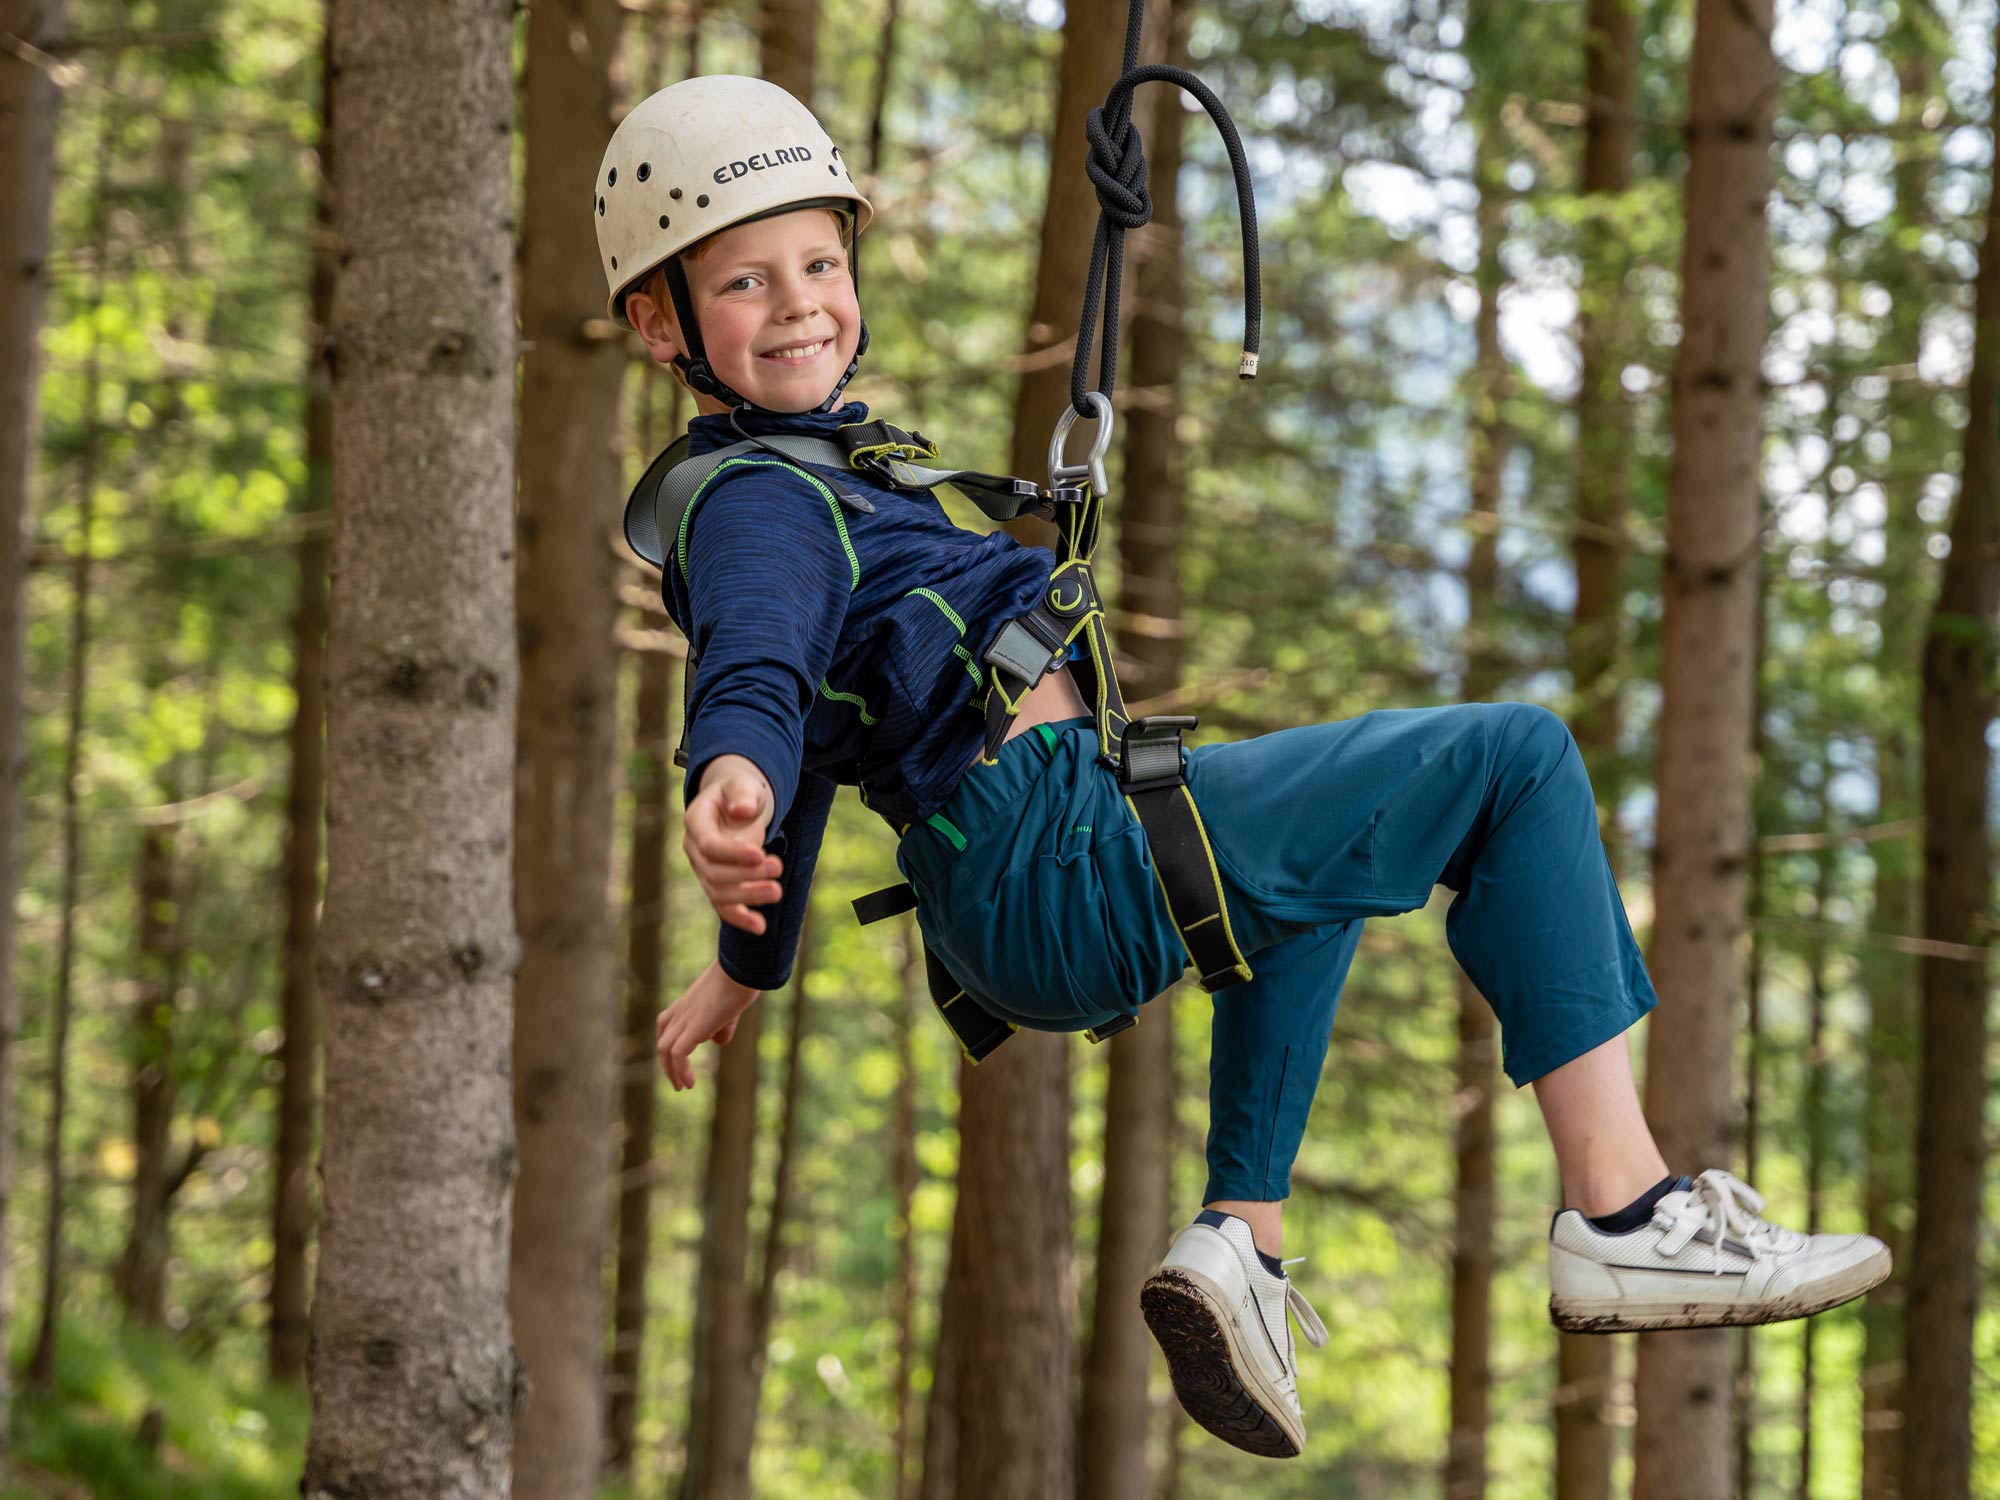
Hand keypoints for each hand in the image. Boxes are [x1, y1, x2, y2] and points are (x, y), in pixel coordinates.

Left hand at [657, 961, 760, 1091]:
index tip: (679, 1061)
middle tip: (677, 1081)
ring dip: (671, 1071)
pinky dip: (680, 1071)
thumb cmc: (740, 981)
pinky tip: (690, 1083)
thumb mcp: (730, 1007)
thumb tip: (718, 1041)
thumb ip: (722, 1025)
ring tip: (682, 1087)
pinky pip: (678, 1055)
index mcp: (687, 1002)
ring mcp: (685, 1019)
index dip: (671, 1045)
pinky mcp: (694, 1028)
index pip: (667, 1024)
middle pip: (663, 1040)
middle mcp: (681, 1011)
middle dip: (668, 1063)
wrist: (741, 969)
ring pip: (665, 1050)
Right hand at [684, 755, 780, 933]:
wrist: (736, 803)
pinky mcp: (717, 884)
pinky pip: (724, 906)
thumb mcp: (743, 783)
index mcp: (696, 822)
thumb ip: (742, 794)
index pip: (709, 845)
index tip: (760, 854)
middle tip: (778, 867)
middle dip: (747, 875)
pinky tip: (760, 927)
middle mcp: (695, 849)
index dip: (733, 853)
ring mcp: (704, 870)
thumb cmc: (740, 792)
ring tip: (777, 892)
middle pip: (714, 872)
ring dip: (749, 896)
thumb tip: (742, 810)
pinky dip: (741, 918)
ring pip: (719, 892)